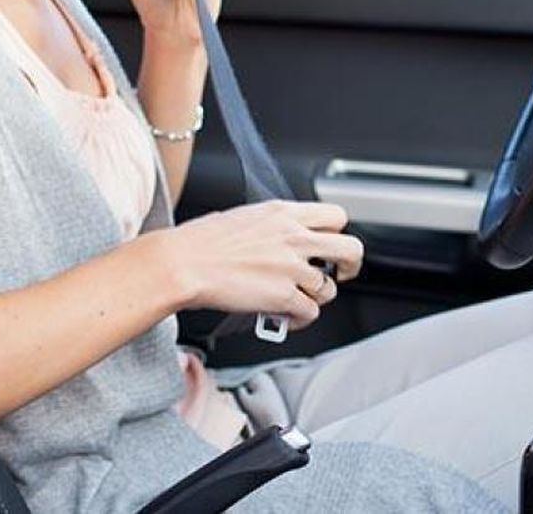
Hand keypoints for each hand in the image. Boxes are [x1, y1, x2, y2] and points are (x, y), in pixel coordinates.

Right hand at [151, 200, 362, 329]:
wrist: (182, 263)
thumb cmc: (201, 242)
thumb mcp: (244, 217)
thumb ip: (272, 226)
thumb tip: (281, 238)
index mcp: (284, 213)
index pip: (336, 216)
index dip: (337, 233)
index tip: (330, 244)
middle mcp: (294, 237)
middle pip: (350, 249)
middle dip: (349, 266)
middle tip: (340, 274)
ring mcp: (292, 267)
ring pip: (330, 288)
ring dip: (316, 298)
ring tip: (298, 300)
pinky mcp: (284, 296)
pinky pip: (311, 313)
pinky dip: (301, 320)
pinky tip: (286, 318)